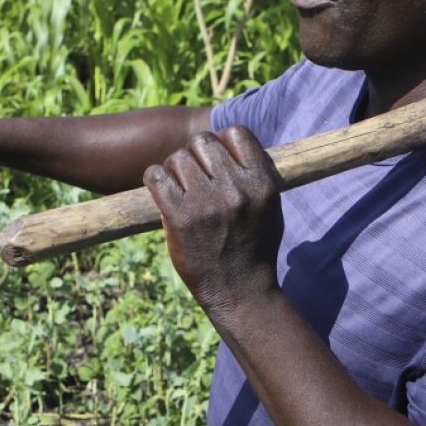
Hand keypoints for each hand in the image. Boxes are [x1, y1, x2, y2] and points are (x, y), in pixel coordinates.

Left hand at [143, 126, 283, 316]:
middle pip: (202, 142)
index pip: (236, 133)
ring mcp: (206, 203)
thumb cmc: (254, 249)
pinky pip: (156, 176)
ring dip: (174, 170)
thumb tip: (232, 144)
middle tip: (193, 179)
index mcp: (261, 184)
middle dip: (194, 156)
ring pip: (177, 158)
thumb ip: (255, 176)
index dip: (221, 142)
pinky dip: (155, 180)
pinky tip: (162, 194)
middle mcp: (236, 190)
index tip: (216, 162)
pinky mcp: (180, 217)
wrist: (240, 292)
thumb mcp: (270, 209)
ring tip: (179, 191)